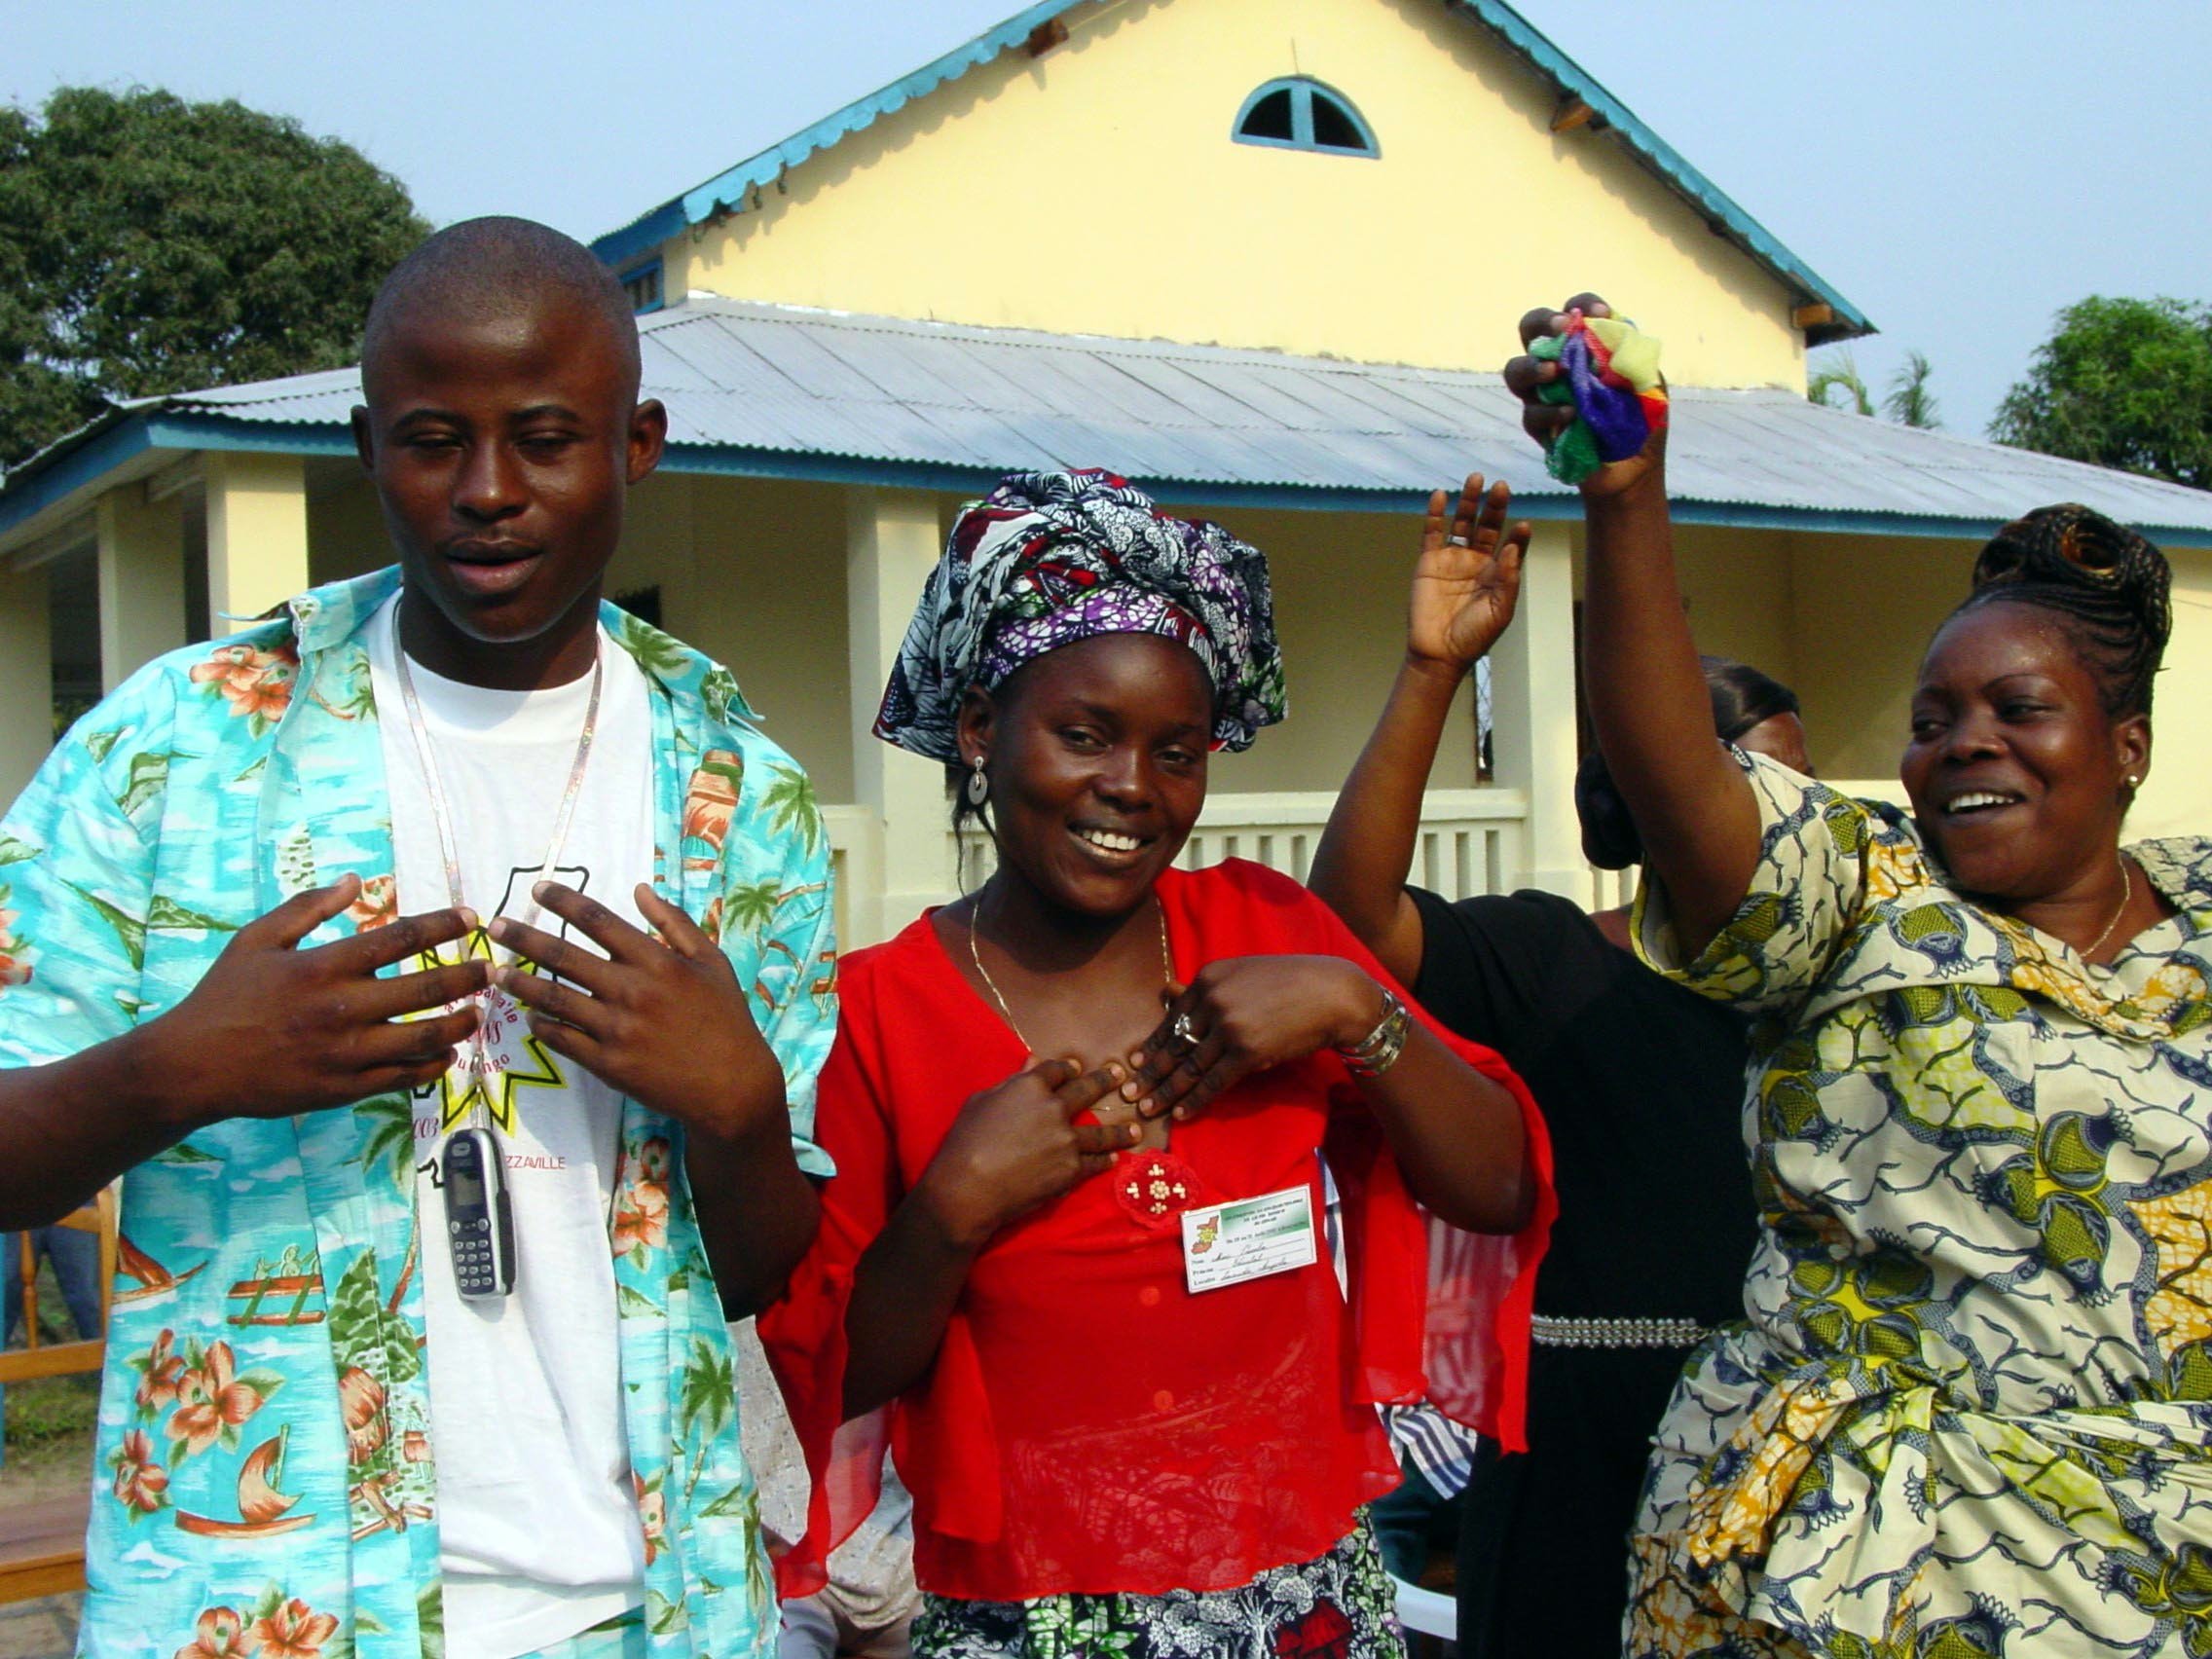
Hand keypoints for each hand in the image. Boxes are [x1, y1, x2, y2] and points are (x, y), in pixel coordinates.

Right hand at [136, 874, 485, 1128]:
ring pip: (422, 1039)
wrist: (191, 1066)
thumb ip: (308, 907)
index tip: (470, 919)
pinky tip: (448, 1053)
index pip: (400, 939)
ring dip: (460, 1024)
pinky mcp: (342, 1089)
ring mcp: (345, 1053)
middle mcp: (341, 1009)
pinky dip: (432, 1065)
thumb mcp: (257, 939)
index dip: (442, 926)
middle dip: (466, 977)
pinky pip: (402, 1078)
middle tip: (489, 969)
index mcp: (323, 966)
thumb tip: (354, 879)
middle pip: (423, 990)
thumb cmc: (223, 996)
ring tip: (478, 1012)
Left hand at [489, 880, 782, 1147]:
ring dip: (520, 983)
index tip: (538, 889)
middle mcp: (630, 990)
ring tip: (495, 972)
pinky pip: (563, 1040)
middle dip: (523, 937)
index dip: (564, 901)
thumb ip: (675, 924)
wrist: (731, 1086)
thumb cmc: (726, 1019)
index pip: (598, 920)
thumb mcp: (712, 962)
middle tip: (495, 926)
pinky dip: (542, 1026)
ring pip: (554, 999)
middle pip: (563, 956)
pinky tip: (529, 1017)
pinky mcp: (607, 1064)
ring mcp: (616, 1029)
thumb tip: (640, 890)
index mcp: (656, 961)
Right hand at [917, 1057, 1134, 1248]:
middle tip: (1119, 1076)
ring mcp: (1067, 1140)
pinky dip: (1104, 1160)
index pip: (1057, 1069)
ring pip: (1102, 1132)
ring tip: (1135, 1129)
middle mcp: (1055, 1108)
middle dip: (1105, 1081)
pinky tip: (1113, 1159)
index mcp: (1031, 1087)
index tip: (1077, 1067)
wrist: (969, 1188)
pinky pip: (1094, 1162)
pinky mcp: (1071, 1169)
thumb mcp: (982, 1102)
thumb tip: (1032, 1062)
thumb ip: (1012, 1083)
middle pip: (1086, 1091)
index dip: (1068, 1067)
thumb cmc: (965, 1141)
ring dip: (1121, 1131)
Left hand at [1126, 956, 1380, 1122]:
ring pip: (1190, 1067)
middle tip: (1129, 1092)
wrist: (1331, 994)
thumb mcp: (1242, 975)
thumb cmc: (1289, 983)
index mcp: (1208, 978)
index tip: (1136, 1063)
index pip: (1173, 1019)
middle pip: (1175, 1044)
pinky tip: (1180, 1113)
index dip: (1154, 1044)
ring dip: (1166, 1092)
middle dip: (1150, 1072)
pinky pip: (1214, 1081)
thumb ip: (1206, 989)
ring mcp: (1229, 1026)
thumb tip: (1167, 992)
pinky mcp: (1247, 1051)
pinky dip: (1195, 1100)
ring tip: (1147, 1109)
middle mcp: (1212, 1000)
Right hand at [1409, 474, 1529, 672]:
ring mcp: (1452, 560)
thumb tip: (1511, 548)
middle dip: (1495, 506)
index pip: (1512, 544)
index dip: (1518, 534)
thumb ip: (1508, 580)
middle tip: (1501, 486)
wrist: (1439, 653)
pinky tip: (1441, 496)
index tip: (1523, 525)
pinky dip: (1435, 514)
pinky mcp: (1429, 562)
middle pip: (1488, 526)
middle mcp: (1477, 562)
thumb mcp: (1500, 611)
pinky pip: (1432, 533)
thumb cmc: (1474, 637)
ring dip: (1470, 501)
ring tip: (1476, 479)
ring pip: (1463, 523)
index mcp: (1498, 574)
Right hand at [1504, 293, 1665, 498]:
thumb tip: (1605, 331)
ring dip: (1533, 366)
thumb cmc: (1642, 419)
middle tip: (1564, 329)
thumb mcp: (1647, 381)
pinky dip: (1549, 412)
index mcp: (1585, 345)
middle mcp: (1557, 363)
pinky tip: (1571, 414)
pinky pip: (1531, 414)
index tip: (1602, 313)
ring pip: (1515, 370)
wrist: (1636, 466)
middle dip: (1543, 323)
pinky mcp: (1539, 427)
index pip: (1575, 310)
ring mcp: (1542, 395)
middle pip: (1530, 329)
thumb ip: (1629, 355)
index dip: (1583, 303)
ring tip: (1555, 372)